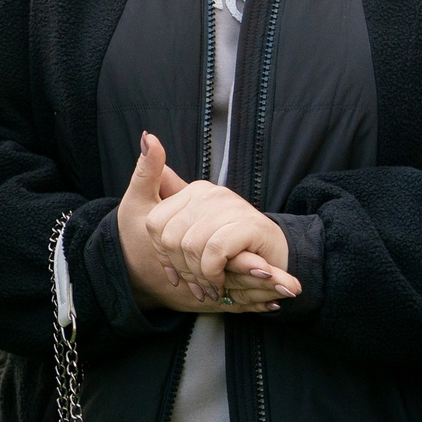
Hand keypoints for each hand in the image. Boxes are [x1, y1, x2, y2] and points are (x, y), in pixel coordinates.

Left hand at [118, 132, 298, 312]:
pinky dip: (212, 272)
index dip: (162, 254)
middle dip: (181, 269)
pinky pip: (214, 251)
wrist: (273, 261)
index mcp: (192, 191)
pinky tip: (219, 280)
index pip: (155, 224)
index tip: (176, 272)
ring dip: (198, 274)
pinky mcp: (247, 224)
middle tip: (195, 285)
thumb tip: (147, 137)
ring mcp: (230, 206)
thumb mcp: (189, 227)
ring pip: (191, 245)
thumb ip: (163, 193)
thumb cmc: (228, 247)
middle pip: (170, 238)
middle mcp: (210, 193)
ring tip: (208, 284)